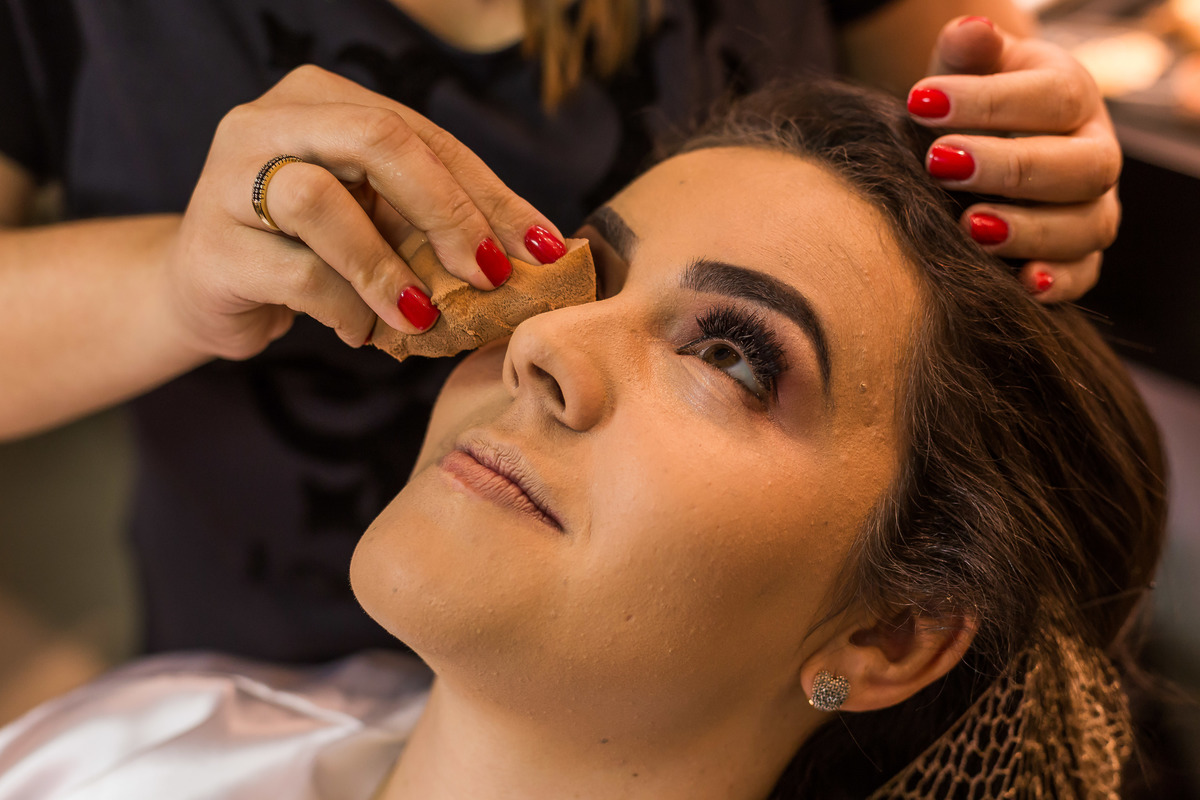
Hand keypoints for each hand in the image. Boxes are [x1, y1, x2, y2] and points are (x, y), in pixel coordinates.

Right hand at [164, 65, 566, 359]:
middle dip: (445, 209)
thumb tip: (534, 252)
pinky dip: (345, 308)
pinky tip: (363, 332)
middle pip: (374, 138)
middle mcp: (269, 121)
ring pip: (320, 200)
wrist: (208, 289)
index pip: (421, 134)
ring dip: (386, 268)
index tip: (541, 246)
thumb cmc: (309, 250)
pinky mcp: (212, 246)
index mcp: (320, 98)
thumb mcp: (376, 221)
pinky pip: (296, 273)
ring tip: (420, 315)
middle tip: (486, 273)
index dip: (489, 191)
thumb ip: (433, 221)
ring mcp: (228, 178)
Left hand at [907, 17, 1119, 302]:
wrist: (981, 148)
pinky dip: (1056, 282)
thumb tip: (967, 31)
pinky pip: (1083, 274)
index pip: (1051, 97)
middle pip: (1080, 166)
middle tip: (940, 163)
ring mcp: (1092, 207)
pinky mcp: (1079, 256)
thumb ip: (968, 54)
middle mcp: (1094, 152)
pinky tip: (1020, 283)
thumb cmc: (970, 107)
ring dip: (1030, 230)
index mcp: (1071, 97)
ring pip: (1087, 224)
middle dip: (1011, 167)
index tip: (920, 102)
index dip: (988, 101)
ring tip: (969, 225)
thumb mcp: (966, 73)